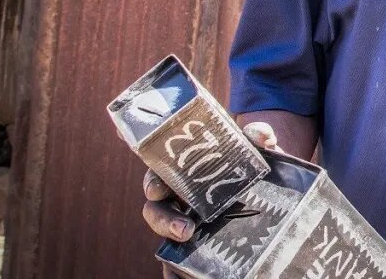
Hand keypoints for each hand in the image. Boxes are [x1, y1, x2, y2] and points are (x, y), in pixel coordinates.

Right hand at [139, 122, 280, 243]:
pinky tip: (184, 256)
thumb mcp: (257, 151)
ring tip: (185, 231)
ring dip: (165, 222)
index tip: (118, 129)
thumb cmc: (253, 169)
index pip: (155, 149)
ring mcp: (182, 209)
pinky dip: (176, 247)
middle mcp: (176, 184)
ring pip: (158, 215)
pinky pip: (174, 242)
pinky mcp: (189, 234)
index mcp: (185, 159)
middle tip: (159, 190)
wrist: (267, 200)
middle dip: (152, 185)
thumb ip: (259, 138)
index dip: (134, 137)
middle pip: (153, 184)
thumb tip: (261, 134)